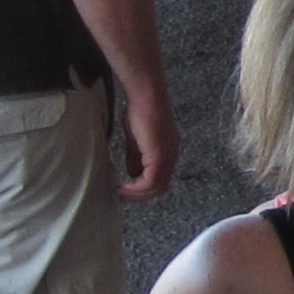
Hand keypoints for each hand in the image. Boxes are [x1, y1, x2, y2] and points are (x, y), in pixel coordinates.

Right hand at [117, 82, 177, 200]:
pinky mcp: (160, 155)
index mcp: (168, 151)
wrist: (146, 95)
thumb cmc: (140, 110)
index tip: (126, 191)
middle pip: (160, 187)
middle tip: (122, 197)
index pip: (160, 178)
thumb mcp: (136, 140)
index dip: (143, 188)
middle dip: (140, 196)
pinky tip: (123, 186)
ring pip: (156, 187)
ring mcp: (168, 156)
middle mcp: (172, 155)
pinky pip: (150, 181)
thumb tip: (132, 174)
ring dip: (137, 194)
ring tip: (120, 193)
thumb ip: (136, 158)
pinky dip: (136, 188)